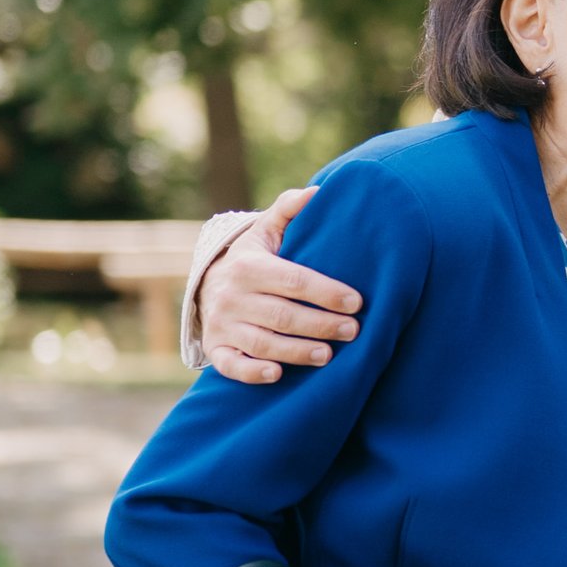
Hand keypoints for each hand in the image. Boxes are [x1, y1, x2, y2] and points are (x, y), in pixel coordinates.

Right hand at [201, 189, 363, 385]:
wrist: (208, 286)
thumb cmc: (253, 259)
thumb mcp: (266, 231)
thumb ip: (289, 210)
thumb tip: (319, 192)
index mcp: (249, 266)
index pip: (293, 280)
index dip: (326, 292)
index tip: (357, 302)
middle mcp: (232, 296)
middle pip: (283, 315)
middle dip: (320, 324)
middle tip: (354, 331)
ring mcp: (223, 324)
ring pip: (262, 342)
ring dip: (297, 351)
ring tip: (329, 356)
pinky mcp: (216, 349)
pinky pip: (231, 365)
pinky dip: (252, 372)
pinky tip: (277, 374)